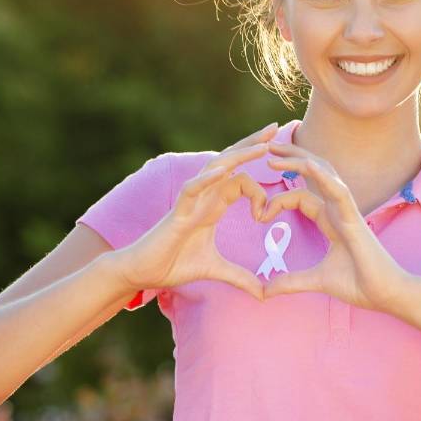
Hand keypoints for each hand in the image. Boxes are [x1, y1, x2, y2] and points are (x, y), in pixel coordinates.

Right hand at [112, 123, 277, 300]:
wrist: (142, 272)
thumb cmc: (173, 264)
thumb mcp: (215, 270)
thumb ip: (240, 277)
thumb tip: (264, 293)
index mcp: (214, 205)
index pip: (241, 180)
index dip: (261, 190)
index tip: (269, 213)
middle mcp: (204, 196)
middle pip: (231, 162)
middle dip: (253, 145)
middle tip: (277, 127)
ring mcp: (191, 201)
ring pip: (216, 168)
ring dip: (239, 154)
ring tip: (261, 143)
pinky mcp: (177, 212)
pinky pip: (192, 189)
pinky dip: (207, 179)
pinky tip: (223, 171)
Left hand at [256, 142, 413, 310]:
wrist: (386, 295)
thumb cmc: (359, 284)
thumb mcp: (316, 281)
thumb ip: (290, 282)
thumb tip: (265, 291)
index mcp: (330, 219)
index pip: (301, 196)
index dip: (278, 199)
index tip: (259, 215)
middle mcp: (338, 209)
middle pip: (313, 173)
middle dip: (290, 157)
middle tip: (265, 146)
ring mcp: (347, 210)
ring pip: (324, 175)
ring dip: (299, 160)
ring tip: (275, 151)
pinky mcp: (355, 218)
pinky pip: (339, 191)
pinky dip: (324, 177)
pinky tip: (308, 165)